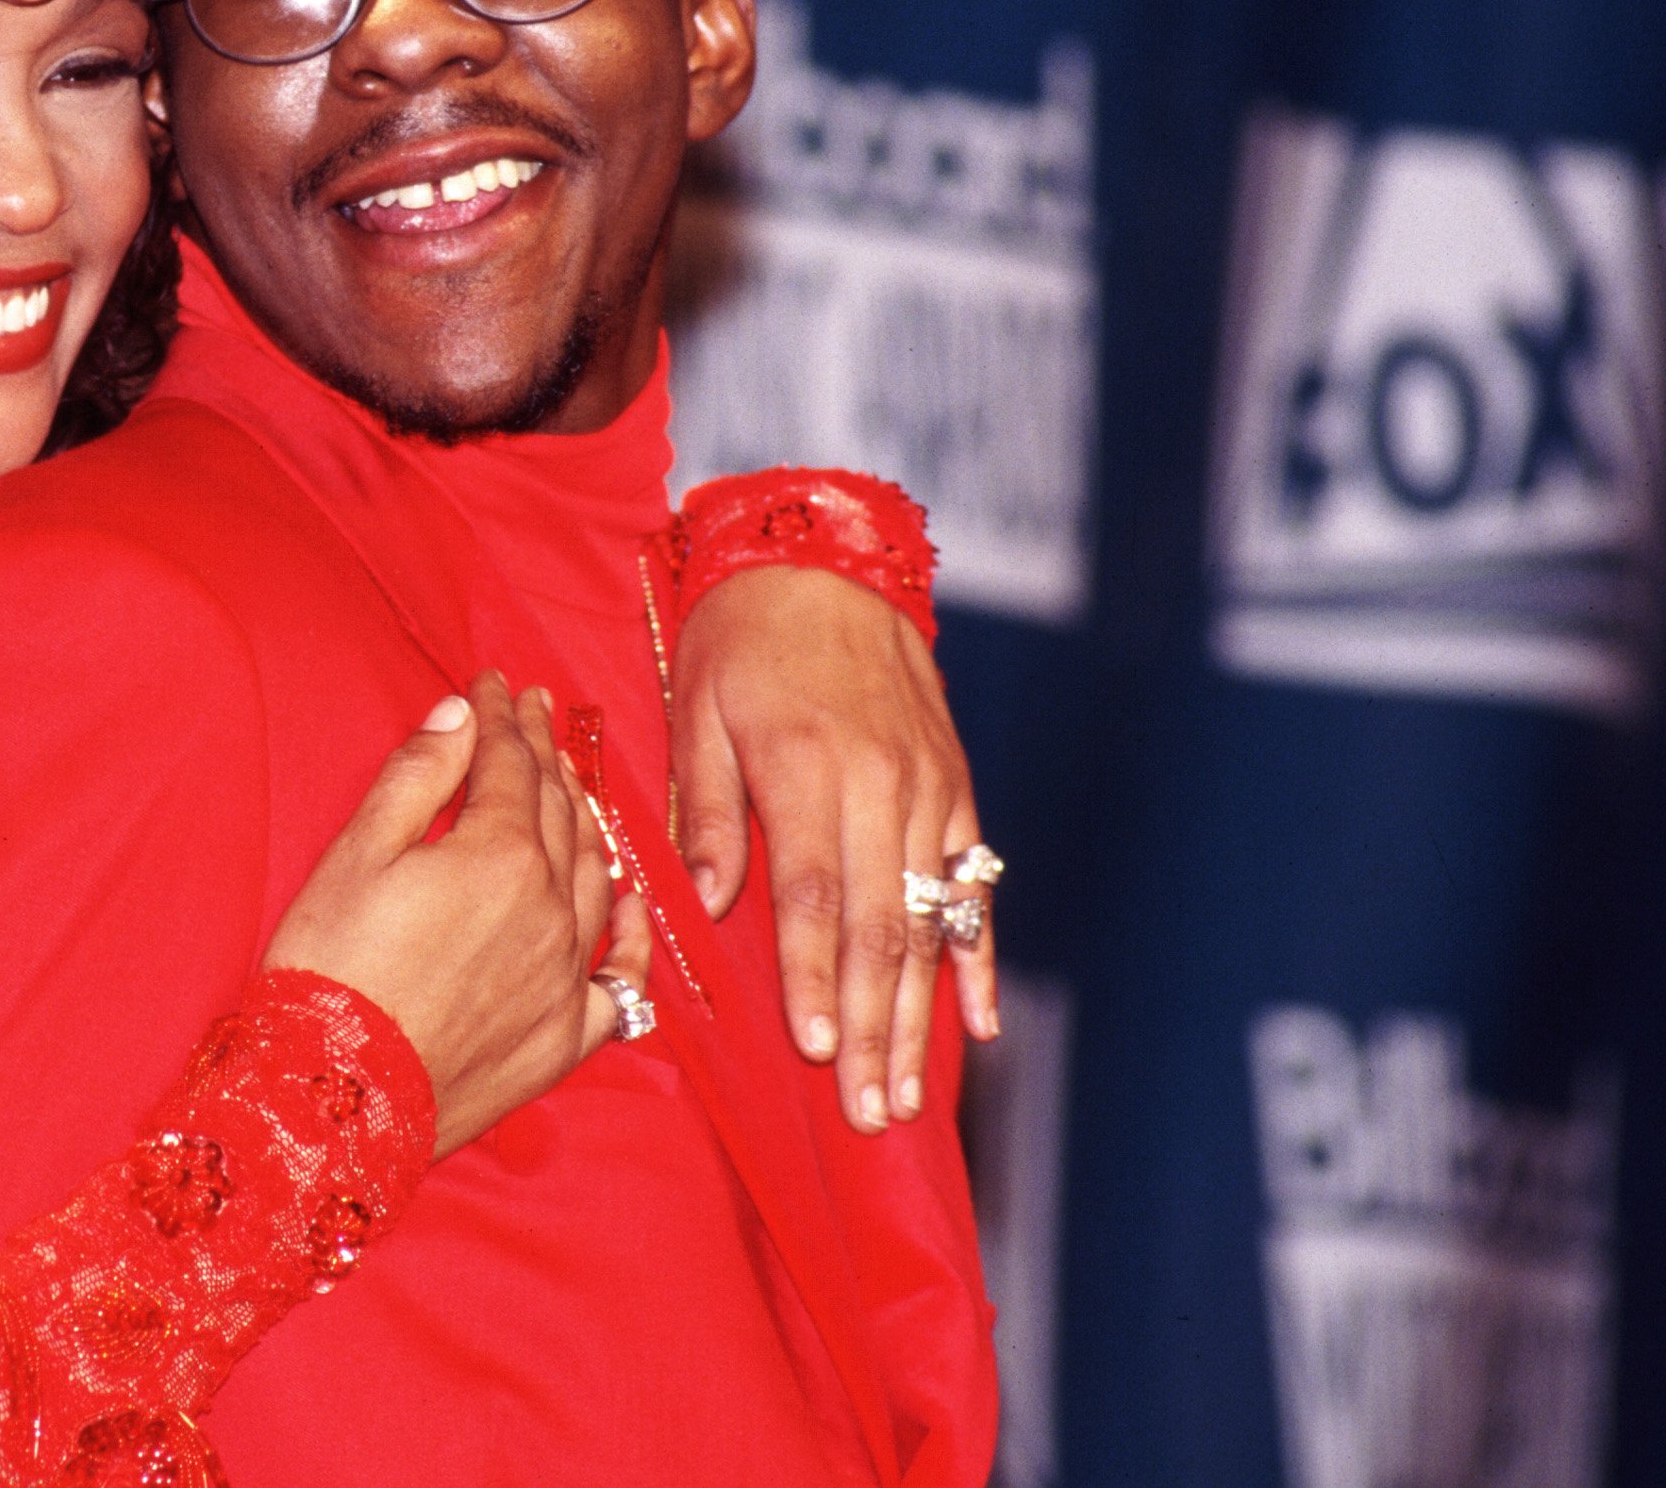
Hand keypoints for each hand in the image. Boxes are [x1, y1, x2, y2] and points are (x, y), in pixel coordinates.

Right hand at [262, 669, 655, 1156]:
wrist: (330, 1098)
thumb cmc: (330, 970)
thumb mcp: (356, 854)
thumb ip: (418, 777)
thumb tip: (460, 717)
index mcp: (499, 854)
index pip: (510, 762)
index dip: (500, 715)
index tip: (491, 682)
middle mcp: (550, 909)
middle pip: (557, 810)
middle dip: (543, 752)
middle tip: (531, 711)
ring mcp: (563, 976)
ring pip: (595, 877)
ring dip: (584, 822)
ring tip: (569, 785)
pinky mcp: (562, 1039)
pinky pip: (618, 981)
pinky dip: (628, 937)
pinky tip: (629, 906)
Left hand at [670, 565, 995, 1134]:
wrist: (825, 559)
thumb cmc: (740, 637)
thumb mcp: (695, 707)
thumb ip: (706, 809)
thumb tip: (711, 905)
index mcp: (807, 767)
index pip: (815, 895)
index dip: (819, 978)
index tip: (817, 1050)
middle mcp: (880, 783)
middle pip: (880, 925)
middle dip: (875, 1027)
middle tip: (868, 1111)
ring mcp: (928, 788)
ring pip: (927, 918)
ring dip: (920, 1013)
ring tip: (909, 1094)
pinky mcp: (954, 786)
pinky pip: (970, 884)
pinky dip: (974, 955)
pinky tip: (976, 1022)